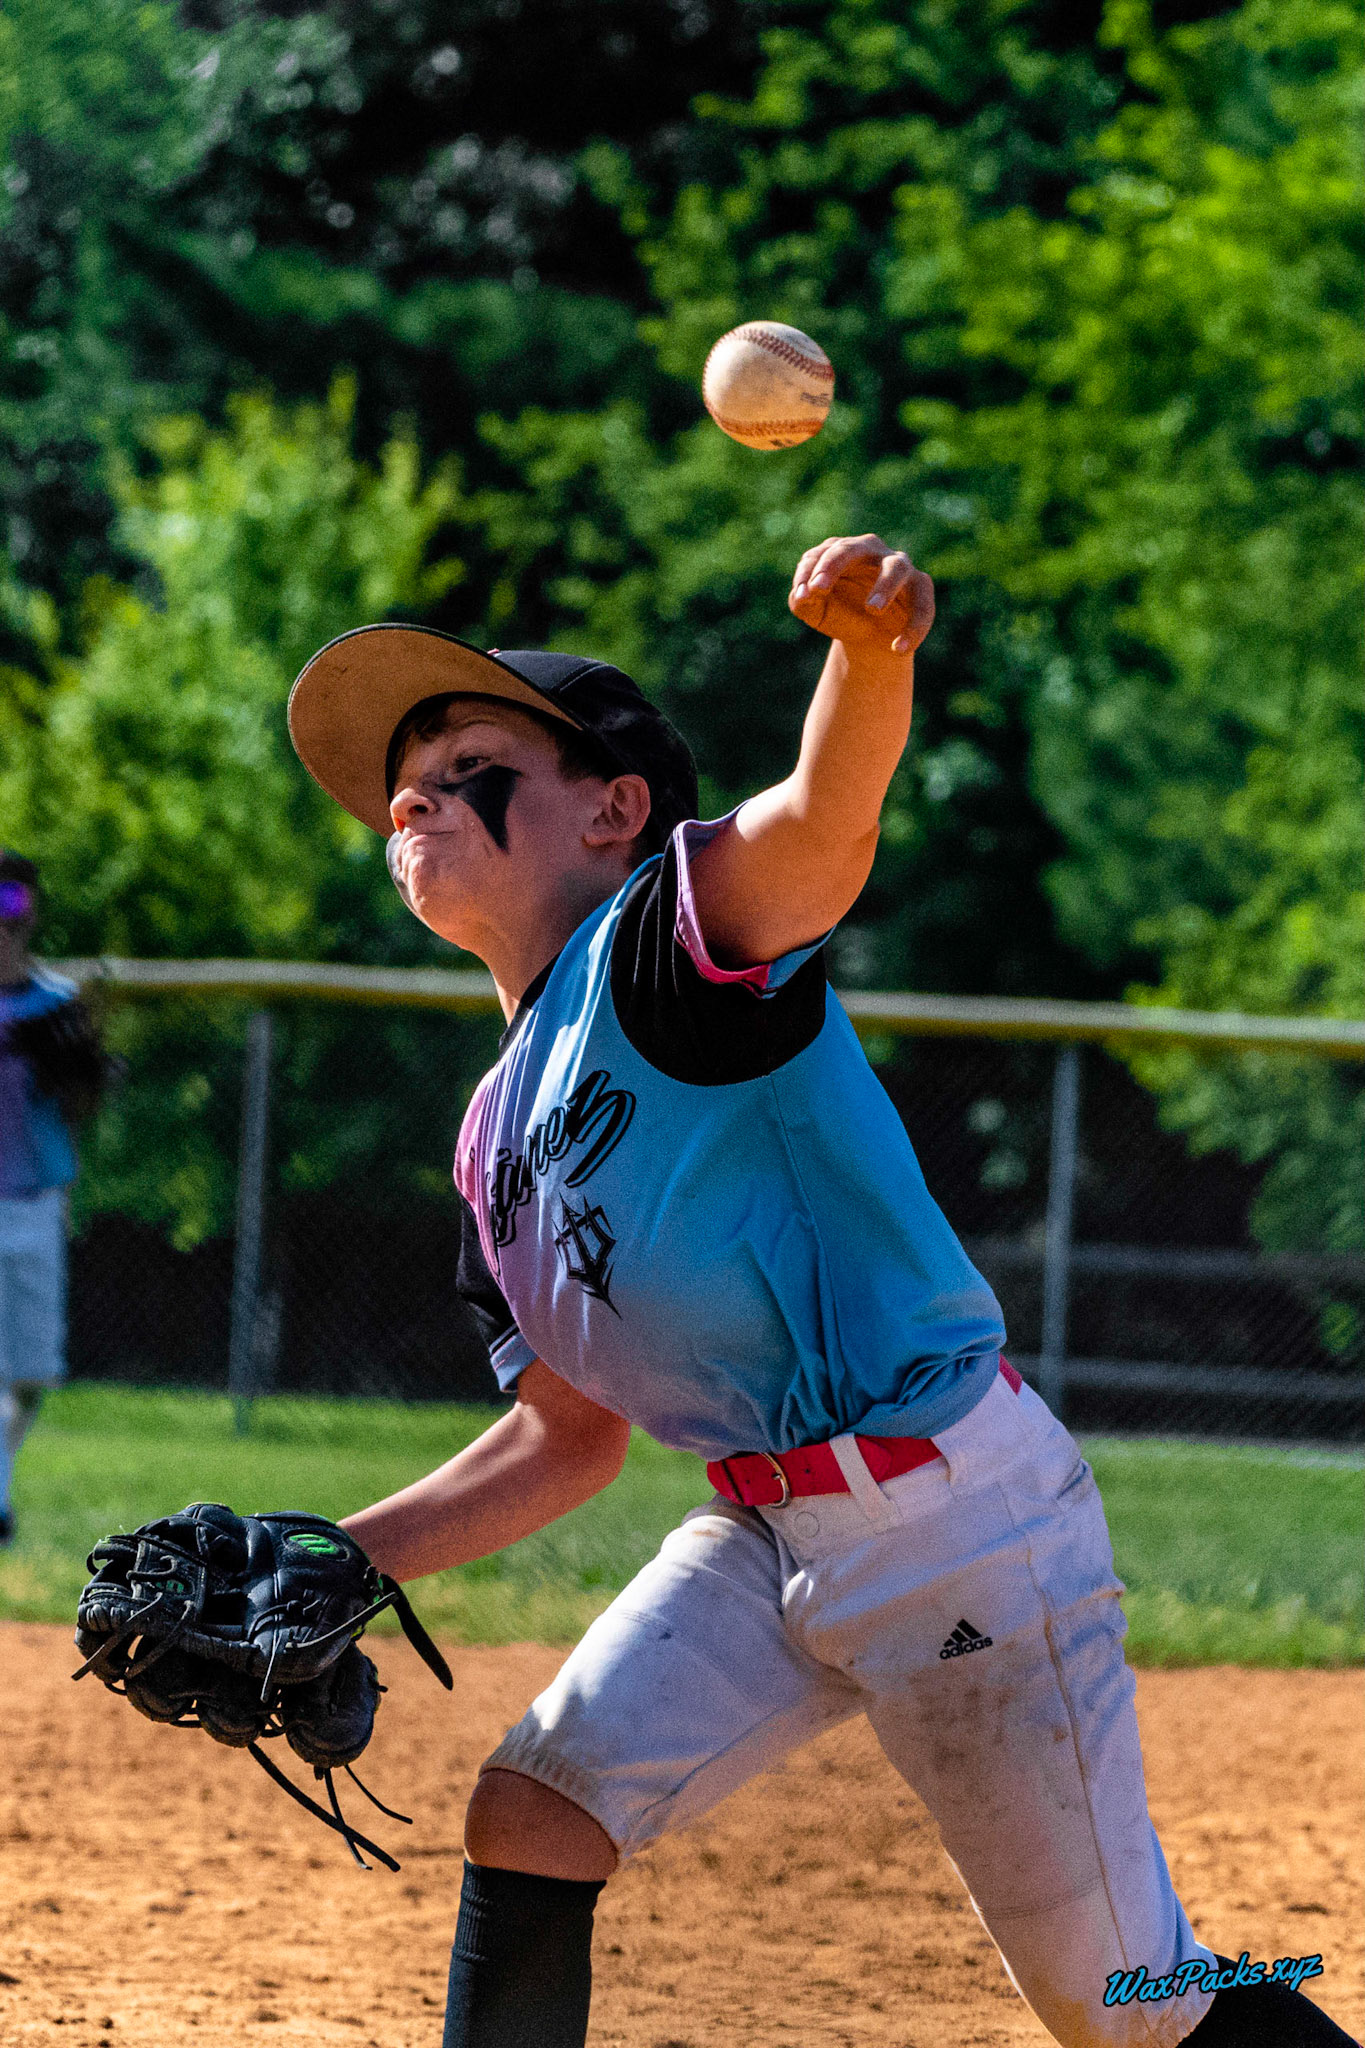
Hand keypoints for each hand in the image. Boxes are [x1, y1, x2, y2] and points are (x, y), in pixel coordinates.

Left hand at [788, 534, 934, 657]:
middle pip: (854, 548)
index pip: (822, 553)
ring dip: (885, 586)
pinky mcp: (921, 587)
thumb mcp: (814, 611)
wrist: (868, 638)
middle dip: (835, 565)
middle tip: (819, 588)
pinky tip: (899, 649)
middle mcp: (870, 551)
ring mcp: (899, 566)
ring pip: (896, 568)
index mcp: (841, 550)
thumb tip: (803, 595)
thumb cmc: (839, 614)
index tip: (803, 595)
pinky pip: (922, 604)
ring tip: (872, 609)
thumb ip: (802, 601)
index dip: (810, 571)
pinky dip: (914, 627)